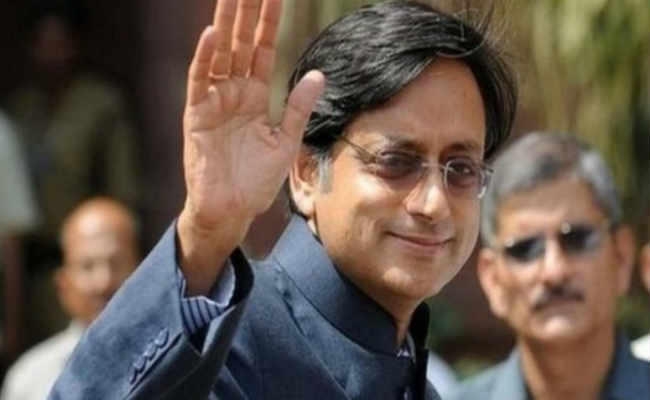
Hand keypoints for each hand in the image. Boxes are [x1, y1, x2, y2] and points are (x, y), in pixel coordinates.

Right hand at [178, 0, 324, 293]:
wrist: (231, 211)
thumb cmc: (255, 182)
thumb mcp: (285, 141)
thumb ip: (299, 107)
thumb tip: (318, 74)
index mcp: (255, 96)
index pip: (263, 50)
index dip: (269, 23)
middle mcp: (233, 92)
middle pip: (241, 43)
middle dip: (246, 12)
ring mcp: (213, 101)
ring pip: (219, 53)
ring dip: (225, 24)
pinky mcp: (196, 116)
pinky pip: (199, 81)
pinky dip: (204, 58)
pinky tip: (211, 35)